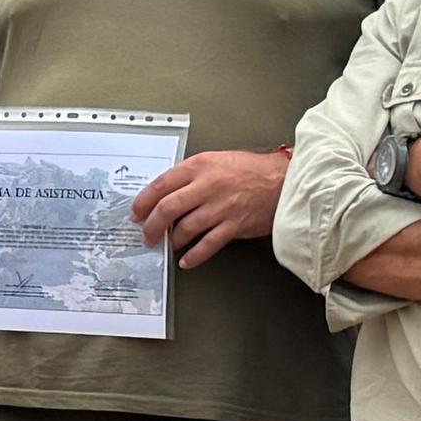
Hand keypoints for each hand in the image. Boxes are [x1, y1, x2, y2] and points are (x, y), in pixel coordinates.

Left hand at [131, 146, 289, 266]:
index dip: (143, 202)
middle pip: (167, 208)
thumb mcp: (216, 161)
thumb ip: (191, 175)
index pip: (161, 185)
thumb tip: (166, 194)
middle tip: (146, 234)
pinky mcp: (235, 225)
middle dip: (151, 225)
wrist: (284, 180)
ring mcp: (221, 207)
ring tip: (167, 244)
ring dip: (171, 240)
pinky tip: (185, 260)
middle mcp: (208, 186)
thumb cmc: (252, 170)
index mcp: (200, 166)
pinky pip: (208, 244)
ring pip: (185, 228)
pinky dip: (194, 255)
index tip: (136, 212)